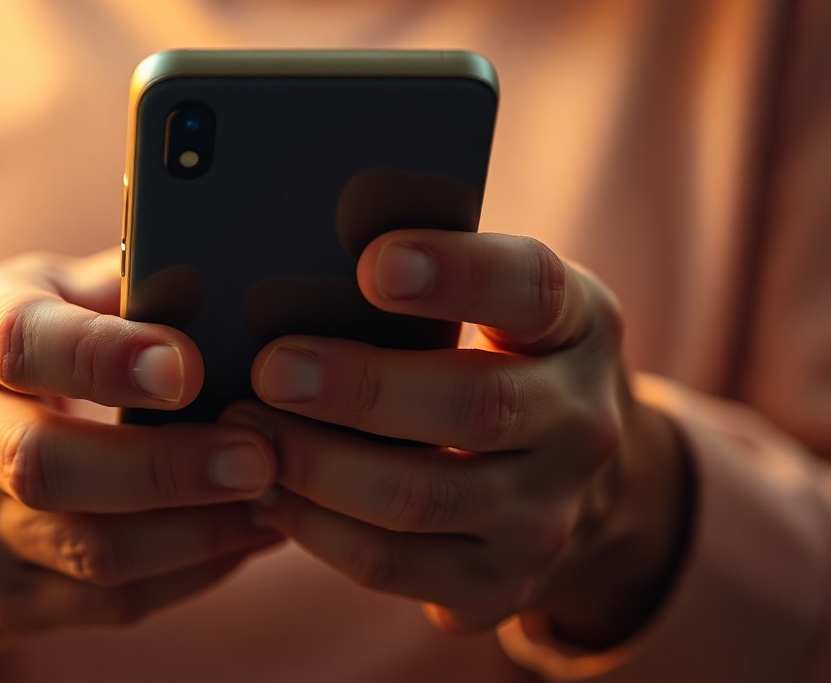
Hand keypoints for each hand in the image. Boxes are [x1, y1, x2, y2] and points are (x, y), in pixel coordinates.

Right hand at [0, 250, 281, 631]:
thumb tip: (241, 287)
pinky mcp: (2, 594)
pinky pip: (108, 601)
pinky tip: (247, 535)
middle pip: (40, 465)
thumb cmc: (55, 333)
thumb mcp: (75, 284)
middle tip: (258, 457)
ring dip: (193, 532)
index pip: (19, 343)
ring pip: (84, 549)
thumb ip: (140, 280)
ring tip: (273, 500)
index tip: (188, 368)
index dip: (102, 358)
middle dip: (160, 468)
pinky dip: (191, 572)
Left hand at [232, 231, 690, 646]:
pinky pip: (391, 565)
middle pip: (475, 407)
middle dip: (361, 388)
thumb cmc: (502, 360)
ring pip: (420, 498)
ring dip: (318, 465)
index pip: (535, 291)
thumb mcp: (505, 305)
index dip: (459, 274)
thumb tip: (311, 247)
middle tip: (273, 367)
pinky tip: (264, 492)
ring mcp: (547, 516)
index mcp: (581, 327)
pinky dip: (316, 529)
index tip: (373, 262)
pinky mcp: (500, 584)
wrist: (584, 489)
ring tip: (246, 428)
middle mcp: (582, 425)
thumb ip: (439, 273)